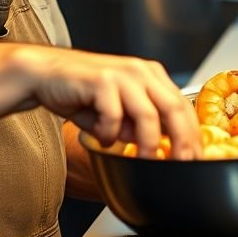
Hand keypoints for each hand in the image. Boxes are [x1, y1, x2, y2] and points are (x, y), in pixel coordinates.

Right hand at [13, 47, 200, 160]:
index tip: (194, 158)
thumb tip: (155, 147)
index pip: (182, 106)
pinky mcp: (101, 80)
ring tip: (141, 160)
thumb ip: (136, 127)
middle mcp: (140, 71)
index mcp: (150, 75)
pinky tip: (100, 137)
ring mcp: (122, 74)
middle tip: (181, 165)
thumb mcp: (115, 112)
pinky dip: (110, 133)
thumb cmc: (79, 92)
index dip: (192, 134)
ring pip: (149, 114)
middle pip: (174, 109)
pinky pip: (115, 115)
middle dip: (182, 142)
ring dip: (148, 144)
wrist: (43, 74)